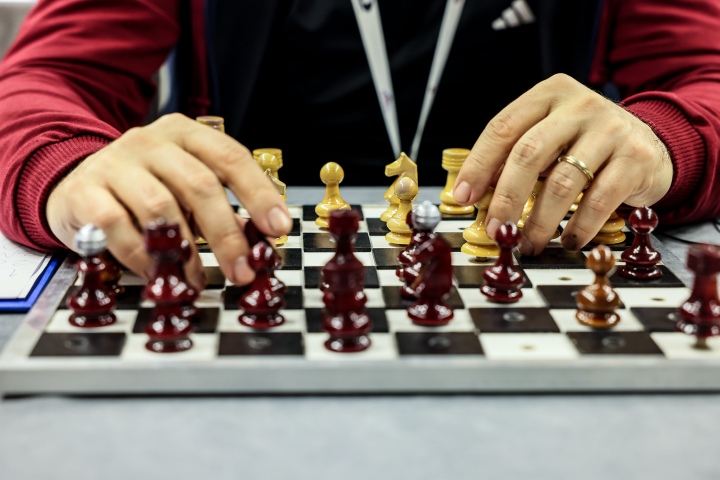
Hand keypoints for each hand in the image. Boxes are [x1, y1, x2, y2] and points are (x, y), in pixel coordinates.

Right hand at [46, 113, 291, 286]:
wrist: (77, 186)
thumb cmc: (145, 189)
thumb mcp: (186, 188)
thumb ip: (220, 206)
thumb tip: (262, 241)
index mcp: (186, 133)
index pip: (231, 157)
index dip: (258, 194)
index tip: (279, 228)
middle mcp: (150, 141)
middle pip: (199, 185)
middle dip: (227, 234)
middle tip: (243, 270)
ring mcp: (115, 162)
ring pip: (160, 207)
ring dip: (186, 251)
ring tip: (198, 280)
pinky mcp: (85, 191)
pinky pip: (118, 227)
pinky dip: (142, 256)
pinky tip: (157, 273)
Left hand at [453, 74, 672, 254]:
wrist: (652, 144)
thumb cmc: (586, 145)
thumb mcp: (549, 137)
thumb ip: (515, 156)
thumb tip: (476, 194)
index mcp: (549, 94)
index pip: (503, 127)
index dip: (478, 165)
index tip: (464, 196)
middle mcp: (580, 105)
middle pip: (529, 154)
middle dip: (506, 198)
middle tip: (495, 228)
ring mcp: (611, 129)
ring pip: (562, 182)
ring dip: (539, 222)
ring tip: (528, 243)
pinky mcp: (635, 158)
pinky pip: (598, 200)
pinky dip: (579, 227)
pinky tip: (568, 240)